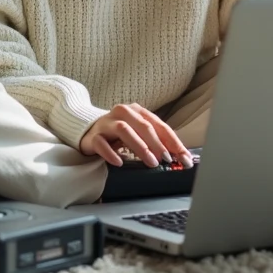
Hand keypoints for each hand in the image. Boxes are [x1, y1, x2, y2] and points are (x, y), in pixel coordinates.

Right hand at [79, 103, 195, 168]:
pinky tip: (120, 162)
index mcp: (137, 111)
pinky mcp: (94, 135)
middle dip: (158, 143)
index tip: (183, 157)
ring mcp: (107, 123)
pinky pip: (102, 143)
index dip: (173, 141)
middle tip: (167, 159)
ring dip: (140, 147)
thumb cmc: (118, 133)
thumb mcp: (138, 133)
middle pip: (143, 126)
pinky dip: (111, 153)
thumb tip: (178, 156)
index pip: (159, 125)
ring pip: (124, 130)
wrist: (88, 129)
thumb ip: (156, 141)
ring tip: (151, 162)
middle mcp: (123, 112)